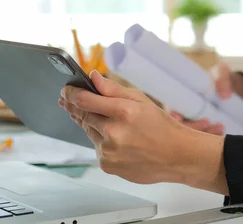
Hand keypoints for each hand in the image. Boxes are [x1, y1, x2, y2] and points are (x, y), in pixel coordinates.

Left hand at [58, 70, 227, 194]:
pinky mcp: (107, 165)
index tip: (66, 90)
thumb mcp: (141, 100)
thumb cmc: (161, 126)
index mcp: (123, 111)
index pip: (84, 100)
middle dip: (77, 107)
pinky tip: (116, 139)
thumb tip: (92, 77)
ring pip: (89, 132)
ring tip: (105, 121)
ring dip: (92, 125)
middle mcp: (113, 132)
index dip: (71, 94)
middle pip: (83, 115)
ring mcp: (109, 151)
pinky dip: (102, 141)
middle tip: (69, 101)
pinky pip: (96, 148)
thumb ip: (113, 89)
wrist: (176, 156)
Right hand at [170, 63, 242, 134]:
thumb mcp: (222, 71)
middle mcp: (184, 112)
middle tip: (208, 122)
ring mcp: (194, 123)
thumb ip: (222, 79)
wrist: (233, 87)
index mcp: (181, 97)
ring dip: (204, 134)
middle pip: (180, 127)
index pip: (170, 110)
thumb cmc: (220, 76)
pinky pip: (203, 139)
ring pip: (192, 136)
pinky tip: (222, 135)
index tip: (178, 119)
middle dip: (193, 127)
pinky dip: (211, 139)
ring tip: (221, 127)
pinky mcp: (204, 130)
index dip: (171, 116)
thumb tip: (225, 96)